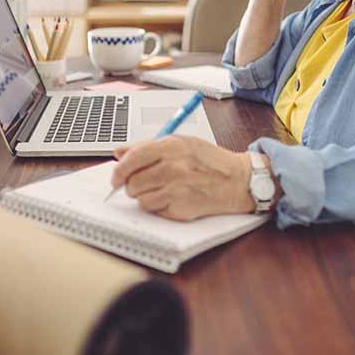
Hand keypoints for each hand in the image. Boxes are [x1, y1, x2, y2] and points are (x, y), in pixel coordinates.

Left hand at [111, 135, 253, 220]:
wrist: (238, 180)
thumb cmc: (210, 162)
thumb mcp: (182, 144)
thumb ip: (148, 146)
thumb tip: (118, 152)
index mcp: (171, 146)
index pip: (132, 158)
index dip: (119, 170)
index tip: (116, 177)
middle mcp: (173, 166)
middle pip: (132, 182)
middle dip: (133, 186)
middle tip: (143, 185)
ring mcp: (177, 188)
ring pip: (140, 198)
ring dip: (146, 197)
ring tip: (162, 190)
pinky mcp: (181, 207)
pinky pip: (154, 210)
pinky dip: (159, 207)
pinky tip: (172, 199)